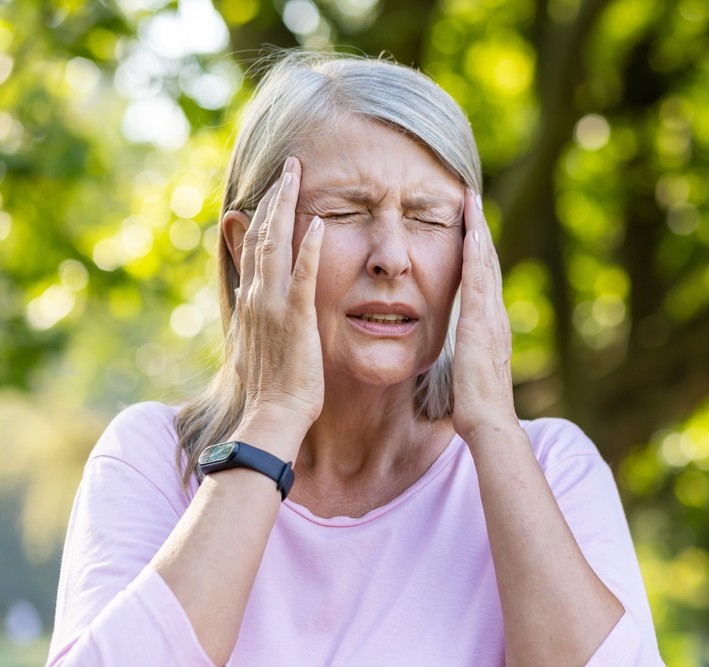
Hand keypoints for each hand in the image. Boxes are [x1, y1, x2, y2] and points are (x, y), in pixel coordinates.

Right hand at [233, 157, 325, 444]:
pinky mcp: (296, 317)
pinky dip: (309, 247)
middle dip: (275, 196)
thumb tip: (253, 295)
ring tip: (297, 175)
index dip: (263, 214)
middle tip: (289, 166)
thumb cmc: (273, 386)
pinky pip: (303, 275)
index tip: (274, 190)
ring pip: (276, 243)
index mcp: (252, 300)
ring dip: (287, 206)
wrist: (274, 415)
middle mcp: (256, 295)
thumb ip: (259, 315)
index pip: (254, 246)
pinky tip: (319, 223)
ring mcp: (273, 304)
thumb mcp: (260, 343)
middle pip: (262, 233)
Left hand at [451, 189, 518, 444]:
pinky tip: (470, 231)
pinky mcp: (481, 322)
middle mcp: (495, 316)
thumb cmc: (476, 406)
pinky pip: (479, 279)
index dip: (477, 252)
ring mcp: (491, 317)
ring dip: (478, 231)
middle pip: (488, 263)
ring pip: (486, 264)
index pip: (483, 280)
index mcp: (489, 327)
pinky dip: (476, 253)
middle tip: (472, 199)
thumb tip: (461, 356)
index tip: (469, 226)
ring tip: (471, 202)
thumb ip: (466, 357)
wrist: (489, 422)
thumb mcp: (468, 373)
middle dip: (480, 230)